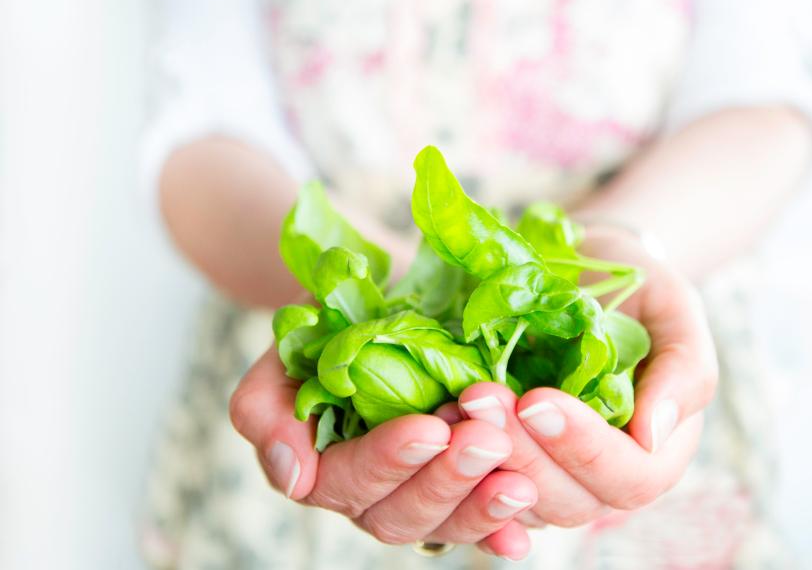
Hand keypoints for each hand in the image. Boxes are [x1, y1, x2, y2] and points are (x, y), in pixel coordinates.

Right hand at [230, 348, 536, 559]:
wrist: (382, 299)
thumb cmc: (332, 321)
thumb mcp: (289, 348)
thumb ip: (267, 409)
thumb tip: (294, 475)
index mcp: (324, 465)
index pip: (349, 480)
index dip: (389, 461)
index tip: (430, 428)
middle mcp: (372, 493)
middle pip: (400, 515)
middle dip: (446, 480)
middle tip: (487, 440)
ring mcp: (419, 495)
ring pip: (444, 526)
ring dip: (481, 507)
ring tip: (520, 479)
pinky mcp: (463, 489)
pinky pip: (481, 524)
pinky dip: (502, 531)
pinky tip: (522, 533)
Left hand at [456, 227, 717, 526]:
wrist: (585, 272)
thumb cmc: (638, 289)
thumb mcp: (674, 310)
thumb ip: (683, 370)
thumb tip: (653, 434)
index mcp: (657, 451)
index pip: (629, 477)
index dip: (583, 447)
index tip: (537, 400)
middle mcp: (605, 476)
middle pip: (568, 500)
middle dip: (522, 451)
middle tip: (480, 396)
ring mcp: (554, 475)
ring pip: (519, 500)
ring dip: (483, 459)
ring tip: (456, 406)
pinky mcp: (510, 462)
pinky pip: (483, 483)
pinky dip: (459, 458)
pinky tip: (439, 416)